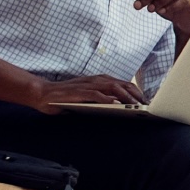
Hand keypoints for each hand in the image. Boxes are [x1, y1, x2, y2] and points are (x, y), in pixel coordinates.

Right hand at [28, 75, 145, 113]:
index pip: (123, 83)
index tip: (147, 102)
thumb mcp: (87, 97)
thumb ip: (100, 100)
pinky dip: (107, 99)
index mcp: (99, 80)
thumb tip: (118, 109)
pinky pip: (96, 94)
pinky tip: (115, 105)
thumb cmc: (65, 97)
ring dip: (126, 96)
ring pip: (112, 87)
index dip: (136, 92)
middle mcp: (95, 80)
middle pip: (122, 84)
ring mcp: (87, 85)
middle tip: (147, 105)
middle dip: (136, 94)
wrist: (42, 93)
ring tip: (136, 105)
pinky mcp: (78, 92)